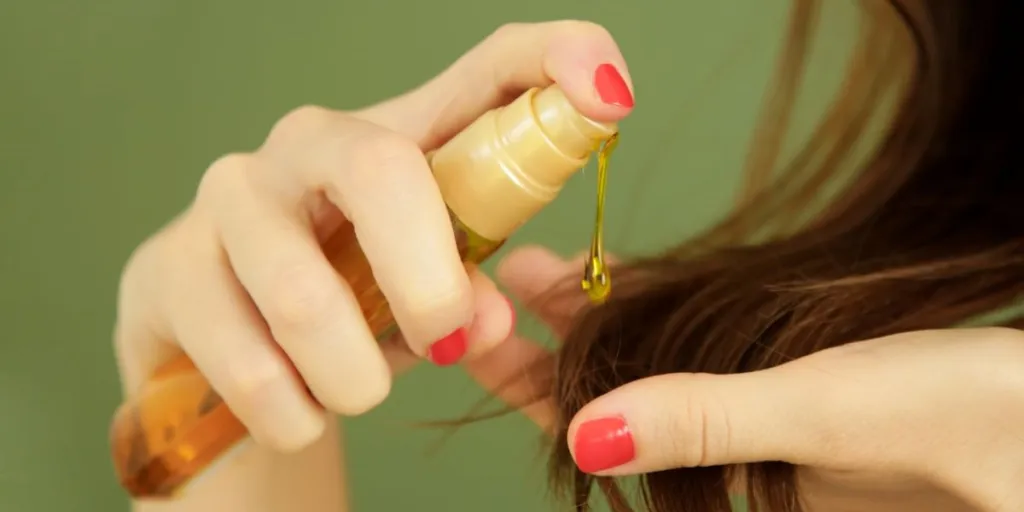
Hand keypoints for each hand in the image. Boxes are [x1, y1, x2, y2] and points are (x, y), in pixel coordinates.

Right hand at [113, 21, 633, 452]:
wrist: (228, 348)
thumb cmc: (353, 301)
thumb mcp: (431, 292)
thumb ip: (472, 294)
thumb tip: (478, 320)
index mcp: (402, 138)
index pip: (492, 68)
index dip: (560, 60)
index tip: (609, 99)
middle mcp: (312, 143)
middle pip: (383, 170)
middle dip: (428, 282)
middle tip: (449, 344)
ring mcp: (232, 196)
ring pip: (304, 293)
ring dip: (353, 374)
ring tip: (358, 390)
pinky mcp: (169, 267)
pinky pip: (247, 363)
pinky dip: (293, 412)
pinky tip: (298, 408)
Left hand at [473, 248, 1023, 511]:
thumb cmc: (972, 424)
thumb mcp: (826, 414)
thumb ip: (706, 424)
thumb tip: (586, 439)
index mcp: (732, 498)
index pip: (598, 445)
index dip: (533, 386)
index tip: (481, 328)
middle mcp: (737, 475)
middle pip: (614, 405)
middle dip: (551, 343)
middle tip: (494, 274)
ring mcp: (766, 436)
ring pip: (655, 376)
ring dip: (598, 321)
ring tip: (539, 265)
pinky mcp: (797, 402)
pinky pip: (706, 359)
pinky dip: (662, 318)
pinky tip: (625, 282)